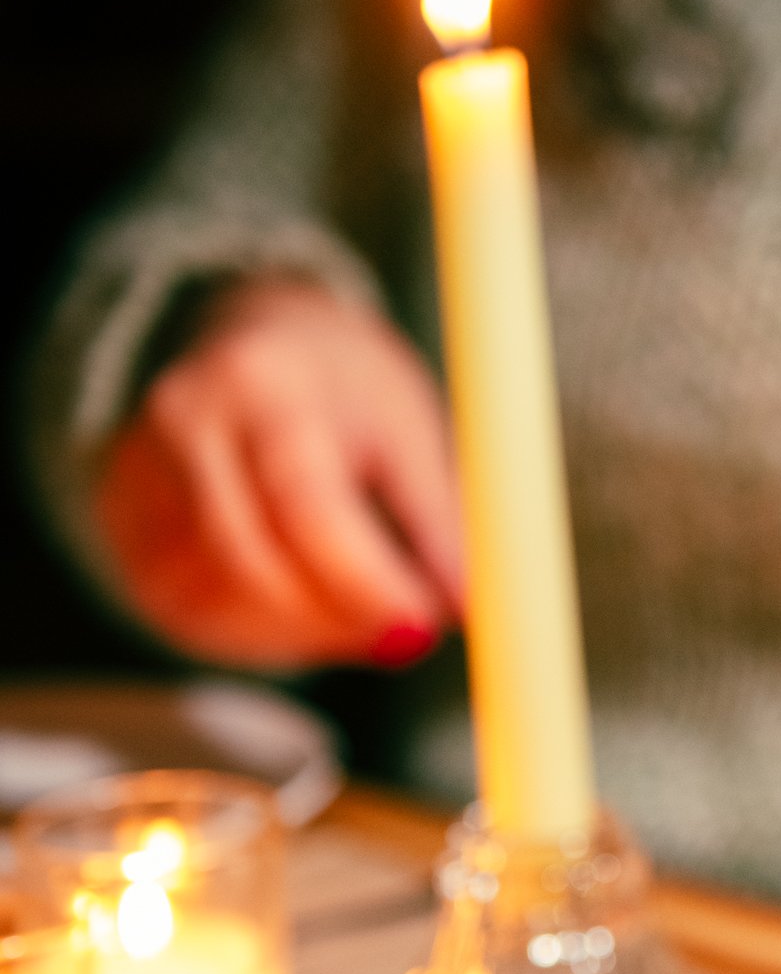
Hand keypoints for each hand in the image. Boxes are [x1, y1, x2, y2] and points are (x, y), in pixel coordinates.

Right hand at [94, 281, 463, 669]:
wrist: (258, 336)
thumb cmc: (345, 384)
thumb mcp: (408, 427)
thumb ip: (437, 519)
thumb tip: (463, 607)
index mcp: (265, 383)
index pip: (306, 503)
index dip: (364, 580)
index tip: (422, 626)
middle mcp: (186, 423)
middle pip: (251, 563)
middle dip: (337, 619)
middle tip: (406, 637)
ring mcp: (138, 474)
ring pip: (216, 600)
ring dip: (303, 634)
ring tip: (363, 613)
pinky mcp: (123, 523)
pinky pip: (188, 609)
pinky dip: (258, 632)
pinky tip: (308, 612)